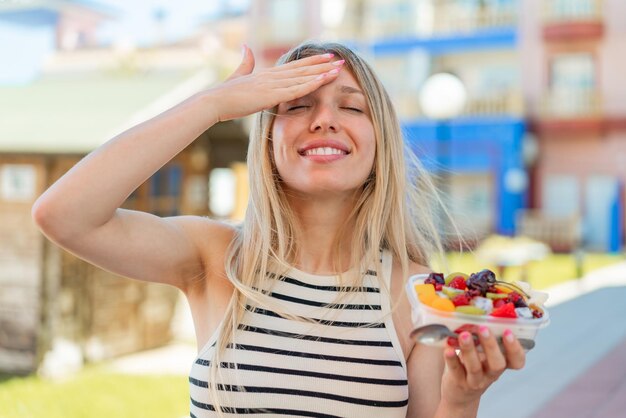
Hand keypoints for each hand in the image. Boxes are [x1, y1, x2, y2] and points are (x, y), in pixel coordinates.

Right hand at [206, 45, 343, 121]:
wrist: (215, 101)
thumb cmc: (224, 94)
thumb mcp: (238, 75)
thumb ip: (245, 62)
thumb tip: (246, 46)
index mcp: (267, 74)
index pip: (294, 66)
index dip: (311, 61)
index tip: (325, 57)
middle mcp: (273, 76)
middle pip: (303, 69)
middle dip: (322, 64)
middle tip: (339, 60)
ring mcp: (273, 85)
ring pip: (304, 77)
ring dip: (323, 73)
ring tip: (339, 68)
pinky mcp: (272, 95)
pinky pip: (298, 89)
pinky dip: (313, 84)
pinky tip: (325, 79)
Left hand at [440, 327, 525, 407]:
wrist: (460, 395)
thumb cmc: (473, 367)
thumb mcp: (482, 355)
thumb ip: (482, 339)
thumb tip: (477, 312)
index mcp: (500, 363)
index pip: (517, 361)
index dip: (515, 348)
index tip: (508, 332)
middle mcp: (491, 374)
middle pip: (497, 364)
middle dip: (491, 346)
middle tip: (484, 329)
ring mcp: (475, 380)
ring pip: (475, 367)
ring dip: (470, 349)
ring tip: (464, 335)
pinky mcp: (459, 382)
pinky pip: (456, 370)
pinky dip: (452, 359)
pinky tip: (448, 349)